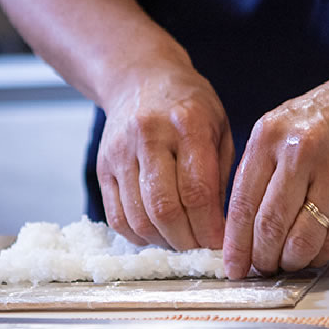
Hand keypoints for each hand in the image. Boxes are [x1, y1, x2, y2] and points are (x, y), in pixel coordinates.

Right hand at [97, 64, 232, 250]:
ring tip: (185, 244)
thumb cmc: (191, 107)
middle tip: (205, 250)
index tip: (223, 244)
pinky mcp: (102, 167)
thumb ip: (223, 174)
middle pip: (165, 208)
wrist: (140, 77)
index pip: (197, 191)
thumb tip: (226, 227)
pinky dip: (140, 236)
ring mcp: (120, 152)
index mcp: (187, 125)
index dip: (210, 227)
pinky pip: (117, 216)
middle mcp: (149, 137)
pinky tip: (160, 236)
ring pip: (139, 217)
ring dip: (165, 242)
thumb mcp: (220, 128)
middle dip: (188, 240)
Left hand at [222, 65, 328, 278]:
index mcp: (271, 137)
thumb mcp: (280, 128)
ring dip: (291, 261)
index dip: (236, 245)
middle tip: (261, 267)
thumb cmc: (327, 116)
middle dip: (262, 258)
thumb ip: (259, 170)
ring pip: (303, 239)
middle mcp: (302, 153)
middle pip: (271, 227)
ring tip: (287, 261)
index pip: (244, 204)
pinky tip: (313, 250)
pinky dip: (320, 254)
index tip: (233, 264)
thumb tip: (242, 225)